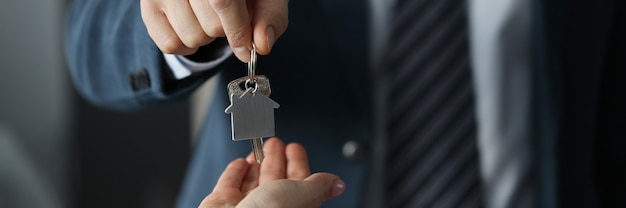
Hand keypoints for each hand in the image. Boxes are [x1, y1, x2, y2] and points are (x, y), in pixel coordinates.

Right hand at [140, 0, 287, 61]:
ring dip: (206, 38)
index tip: (247, 50)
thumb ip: (270, 17)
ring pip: (190, 38)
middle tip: (226, 15)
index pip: (222, 1)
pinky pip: (168, 44)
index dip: (238, 31)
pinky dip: (185, 46)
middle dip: (225, 31)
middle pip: (210, 26)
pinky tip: (192, 26)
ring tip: (207, 16)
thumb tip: (262, 44)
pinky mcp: (148, 4)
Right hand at [199, 138, 345, 207]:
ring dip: (257, 162)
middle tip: (276, 142)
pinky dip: (235, 172)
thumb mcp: (301, 195)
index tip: (295, 148)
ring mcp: (244, 206)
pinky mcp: (221, 203)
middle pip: (275, 180)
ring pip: (253, 181)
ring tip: (260, 147)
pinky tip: (241, 163)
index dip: (298, 163)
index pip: (299, 183)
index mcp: (292, 206)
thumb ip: (318, 186)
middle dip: (277, 158)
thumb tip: (337, 184)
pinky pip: (229, 184)